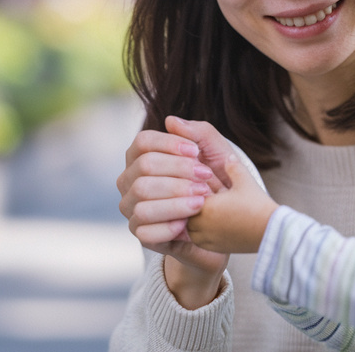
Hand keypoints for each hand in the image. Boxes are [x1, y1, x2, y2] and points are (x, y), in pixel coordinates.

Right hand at [116, 123, 226, 306]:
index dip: (169, 144)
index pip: (143, 142)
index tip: (196, 152)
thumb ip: (198, 133)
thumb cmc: (217, 182)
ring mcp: (132, 209)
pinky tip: (188, 223)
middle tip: (205, 180)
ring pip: (142, 197)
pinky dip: (169, 224)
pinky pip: (145, 230)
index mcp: (142, 157)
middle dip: (178, 171)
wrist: (224, 223)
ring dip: (175, 199)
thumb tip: (171, 120)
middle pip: (144, 167)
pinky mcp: (141, 235)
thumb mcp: (216, 153)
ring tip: (201, 202)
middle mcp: (130, 181)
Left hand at [187, 153, 278, 253]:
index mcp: (206, 206)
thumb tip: (227, 156)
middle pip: (183, 213)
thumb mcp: (244, 180)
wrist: (271, 231)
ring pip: (188, 228)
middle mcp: (202, 225)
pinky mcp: (215, 248)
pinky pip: (198, 240)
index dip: (189, 189)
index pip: (185, 196)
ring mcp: (208, 238)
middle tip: (197, 196)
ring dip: (193, 220)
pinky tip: (210, 224)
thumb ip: (232, 166)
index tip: (197, 184)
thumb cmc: (257, 205)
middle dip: (189, 205)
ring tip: (203, 210)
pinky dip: (200, 232)